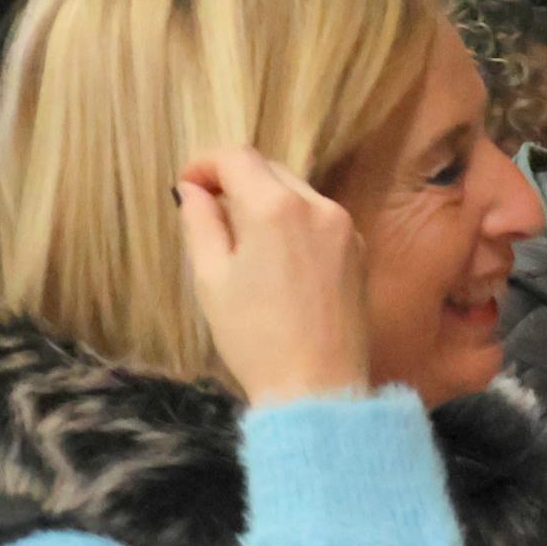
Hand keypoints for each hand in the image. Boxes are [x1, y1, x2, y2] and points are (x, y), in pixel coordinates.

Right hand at [174, 147, 369, 405]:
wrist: (316, 388)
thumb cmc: (254, 337)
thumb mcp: (211, 276)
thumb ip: (200, 221)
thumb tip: (193, 189)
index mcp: (277, 207)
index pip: (236, 157)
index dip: (204, 164)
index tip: (187, 187)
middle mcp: (319, 207)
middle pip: (269, 169)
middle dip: (235, 180)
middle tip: (208, 210)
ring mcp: (346, 229)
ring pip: (296, 192)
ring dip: (265, 200)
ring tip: (240, 238)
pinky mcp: (359, 252)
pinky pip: (319, 218)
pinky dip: (293, 221)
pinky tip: (276, 256)